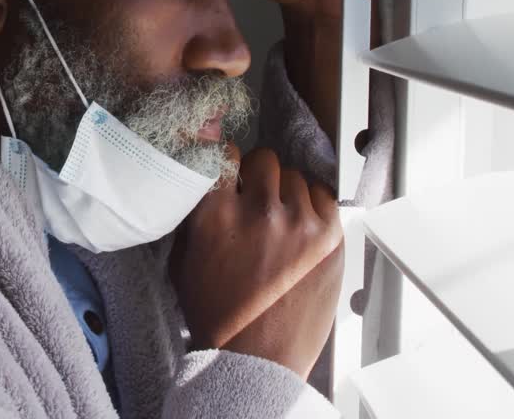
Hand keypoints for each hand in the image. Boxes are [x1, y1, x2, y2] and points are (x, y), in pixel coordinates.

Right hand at [169, 146, 343, 376]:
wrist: (256, 360)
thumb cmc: (216, 316)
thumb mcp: (183, 263)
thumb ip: (192, 218)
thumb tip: (206, 184)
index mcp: (216, 213)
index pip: (225, 153)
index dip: (227, 161)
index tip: (231, 173)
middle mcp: (260, 210)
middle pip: (265, 159)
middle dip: (259, 176)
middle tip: (257, 199)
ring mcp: (300, 222)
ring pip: (296, 177)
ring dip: (286, 193)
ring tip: (281, 221)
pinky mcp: (330, 237)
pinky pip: (324, 197)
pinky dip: (313, 207)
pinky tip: (302, 228)